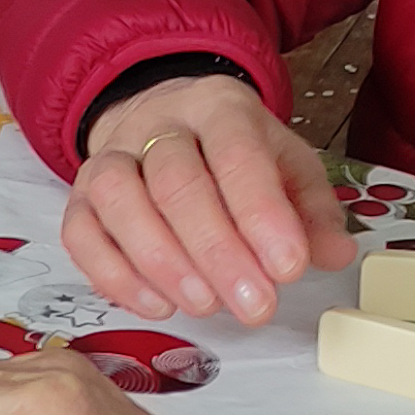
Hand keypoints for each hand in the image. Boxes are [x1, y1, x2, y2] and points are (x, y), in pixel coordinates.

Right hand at [68, 73, 353, 324]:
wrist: (166, 124)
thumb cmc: (234, 155)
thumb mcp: (287, 166)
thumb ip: (312, 210)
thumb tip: (335, 252)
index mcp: (219, 108)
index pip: (235, 152)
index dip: (260, 212)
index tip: (287, 268)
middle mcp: (157, 124)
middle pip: (175, 179)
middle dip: (217, 251)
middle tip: (254, 306)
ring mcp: (110, 157)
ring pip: (118, 198)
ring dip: (161, 261)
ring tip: (205, 306)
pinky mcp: (79, 197)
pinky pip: (79, 232)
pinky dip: (113, 274)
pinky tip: (157, 304)